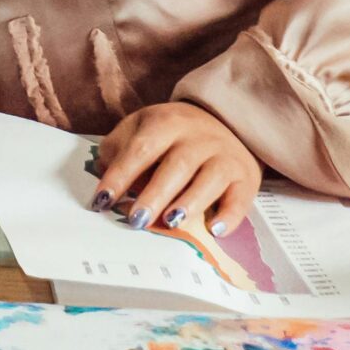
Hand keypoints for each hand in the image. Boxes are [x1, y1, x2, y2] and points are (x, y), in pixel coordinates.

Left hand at [93, 102, 262, 236]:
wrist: (223, 119)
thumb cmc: (172, 132)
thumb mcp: (141, 127)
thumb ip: (120, 149)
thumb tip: (103, 175)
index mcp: (166, 122)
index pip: (140, 149)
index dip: (121, 175)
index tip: (102, 201)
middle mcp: (199, 136)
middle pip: (177, 166)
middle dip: (155, 195)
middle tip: (136, 220)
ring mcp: (225, 155)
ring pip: (210, 179)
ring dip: (190, 203)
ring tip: (170, 222)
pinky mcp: (246, 176)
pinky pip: (241, 197)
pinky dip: (230, 215)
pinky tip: (215, 230)